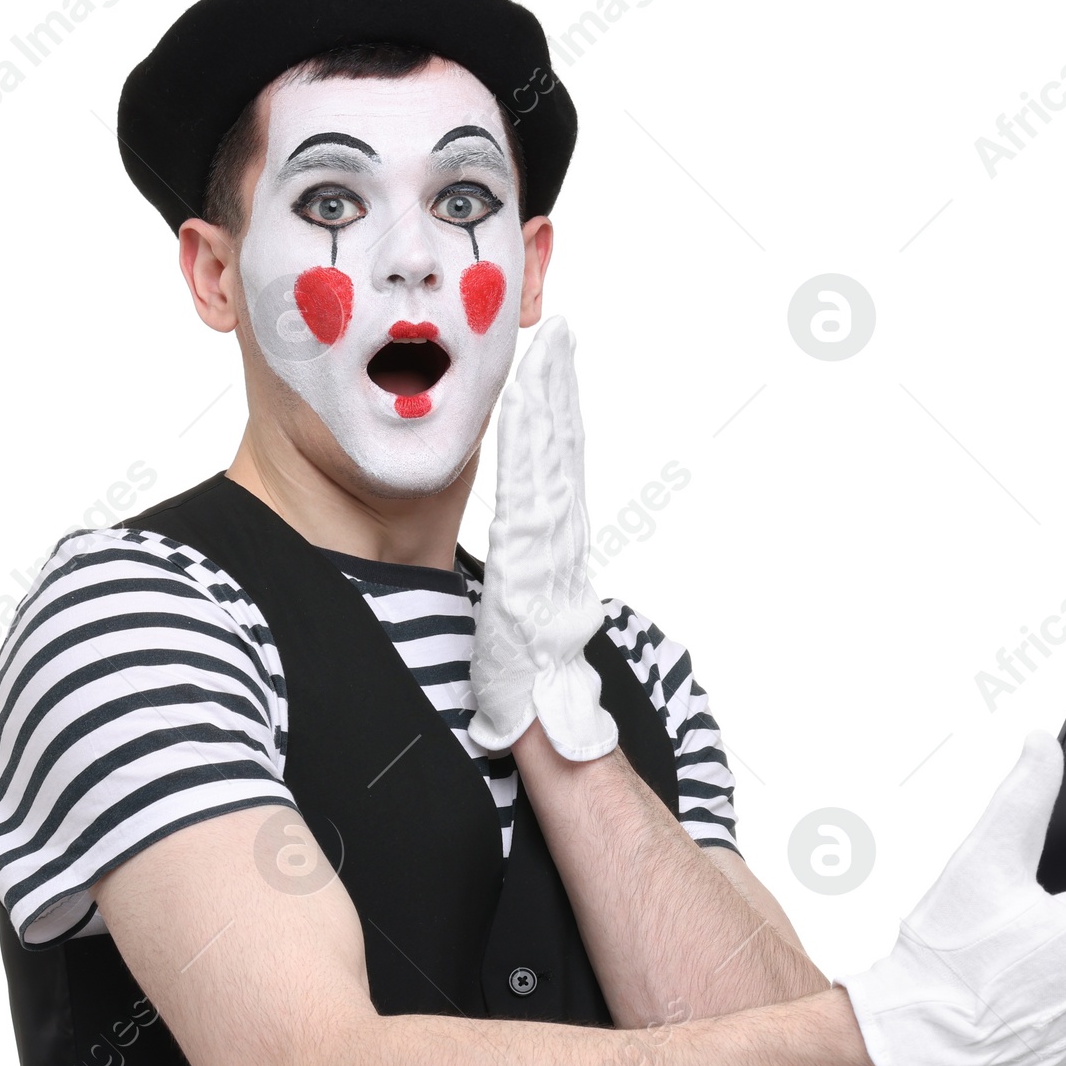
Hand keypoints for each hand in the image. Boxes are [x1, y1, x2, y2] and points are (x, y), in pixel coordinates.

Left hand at [469, 317, 617, 762]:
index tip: (552, 377)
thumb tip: (504, 612)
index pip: (550, 478)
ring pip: (549, 462)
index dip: (554, 425)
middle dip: (559, 395)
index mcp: (549, 559)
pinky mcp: (533, 560)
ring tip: (551, 347)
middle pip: (559, 455)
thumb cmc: (523, 696)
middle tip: (561, 336)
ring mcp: (550, 551)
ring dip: (550, 403)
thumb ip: (517, 615)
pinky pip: (531, 490)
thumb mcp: (514, 642)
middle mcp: (558, 546)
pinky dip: (534, 443)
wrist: (542, 729)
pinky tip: (531, 401)